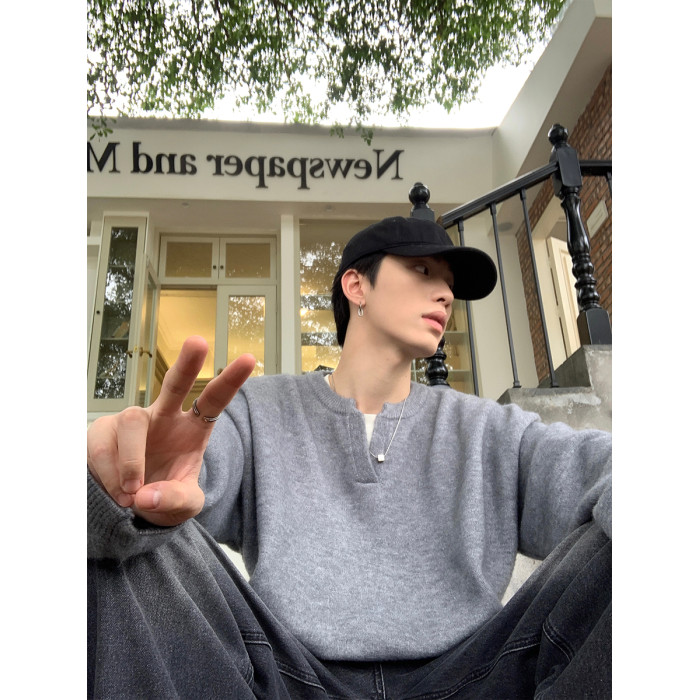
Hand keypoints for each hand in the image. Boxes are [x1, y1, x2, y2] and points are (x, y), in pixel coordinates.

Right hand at [87, 336, 255, 525]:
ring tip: (132, 493)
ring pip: (131, 422)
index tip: (250, 358)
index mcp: (193, 429)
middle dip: (186, 364)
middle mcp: (165, 418)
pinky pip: (102, 446)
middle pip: (174, 384)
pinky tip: (116, 492)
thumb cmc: (164, 498)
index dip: (231, 381)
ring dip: (132, 460)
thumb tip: (146, 495)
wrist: (129, 510)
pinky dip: (109, 474)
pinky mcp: (103, 432)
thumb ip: (175, 500)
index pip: (214, 401)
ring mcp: (133, 423)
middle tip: (199, 342)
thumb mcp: (183, 506)